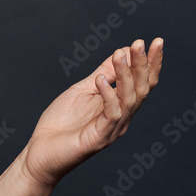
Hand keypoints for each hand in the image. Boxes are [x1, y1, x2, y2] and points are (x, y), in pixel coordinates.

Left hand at [21, 37, 163, 188]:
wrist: (39, 154)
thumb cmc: (60, 123)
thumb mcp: (81, 91)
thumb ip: (102, 74)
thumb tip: (121, 52)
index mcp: (119, 106)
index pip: (142, 82)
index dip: (151, 63)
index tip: (156, 41)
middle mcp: (121, 118)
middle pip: (141, 88)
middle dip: (143, 64)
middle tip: (142, 43)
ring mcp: (112, 129)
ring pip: (130, 99)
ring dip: (126, 74)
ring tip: (121, 54)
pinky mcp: (99, 138)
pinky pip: (110, 114)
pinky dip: (107, 95)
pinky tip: (99, 80)